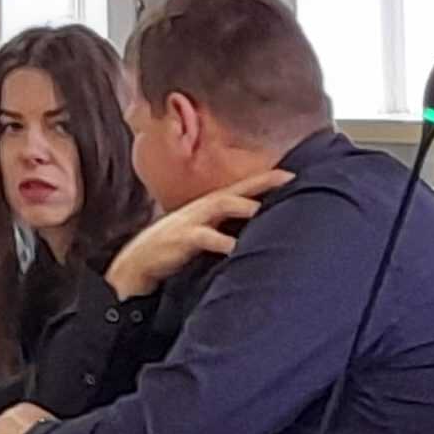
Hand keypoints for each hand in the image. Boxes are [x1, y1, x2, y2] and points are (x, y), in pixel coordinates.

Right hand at [104, 169, 292, 299]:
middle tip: (288, 178)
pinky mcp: (181, 239)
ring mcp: (192, 221)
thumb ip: (227, 226)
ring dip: (240, 205)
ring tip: (260, 208)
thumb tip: (257, 228)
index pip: (243, 187)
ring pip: (219, 206)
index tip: (291, 174)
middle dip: (260, 183)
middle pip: (236, 190)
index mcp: (211, 205)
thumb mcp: (204, 231)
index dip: (266, 179)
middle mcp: (204, 207)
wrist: (141, 260)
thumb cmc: (178, 244)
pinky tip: (234, 247)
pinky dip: (219, 241)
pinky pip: (202, 237)